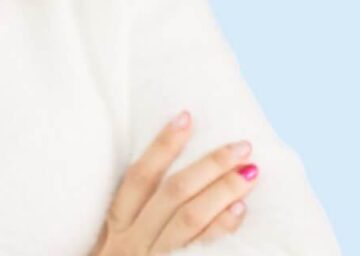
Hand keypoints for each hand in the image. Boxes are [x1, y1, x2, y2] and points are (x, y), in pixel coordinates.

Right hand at [87, 111, 259, 254]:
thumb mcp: (110, 250)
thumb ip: (132, 223)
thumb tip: (169, 185)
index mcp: (116, 228)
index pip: (138, 177)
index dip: (161, 145)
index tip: (185, 116)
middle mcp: (131, 242)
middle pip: (171, 194)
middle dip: (207, 165)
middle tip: (241, 145)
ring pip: (188, 219)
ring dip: (221, 191)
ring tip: (249, 172)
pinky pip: (197, 251)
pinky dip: (219, 229)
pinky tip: (238, 211)